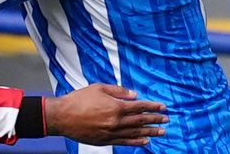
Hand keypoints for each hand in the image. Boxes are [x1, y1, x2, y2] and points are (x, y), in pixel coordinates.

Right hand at [45, 84, 167, 145]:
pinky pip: (125, 142)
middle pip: (140, 121)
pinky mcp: (106, 140)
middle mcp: (116, 121)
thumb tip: (134, 94)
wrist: (62, 116)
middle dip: (155, 119)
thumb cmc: (78, 100)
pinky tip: (145, 141)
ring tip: (161, 132)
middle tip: (166, 120)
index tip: (163, 107)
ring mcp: (112, 132)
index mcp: (116, 106)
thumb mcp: (98, 88)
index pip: (140, 107)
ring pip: (136, 133)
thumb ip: (118, 91)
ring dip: (150, 132)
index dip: (152, 107)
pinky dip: (137, 142)